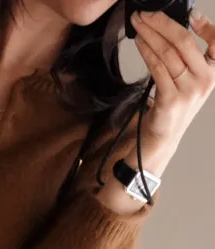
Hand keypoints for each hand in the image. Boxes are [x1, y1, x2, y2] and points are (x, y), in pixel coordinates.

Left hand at [131, 8, 214, 152]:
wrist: (163, 137)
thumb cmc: (173, 103)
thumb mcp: (188, 79)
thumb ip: (186, 56)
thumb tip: (168, 26)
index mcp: (213, 72)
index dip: (206, 25)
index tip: (190, 13)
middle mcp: (205, 80)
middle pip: (184, 41)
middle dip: (162, 23)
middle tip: (145, 13)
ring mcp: (189, 91)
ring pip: (168, 53)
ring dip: (149, 34)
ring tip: (138, 24)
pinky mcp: (171, 100)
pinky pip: (157, 68)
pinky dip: (146, 51)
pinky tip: (139, 42)